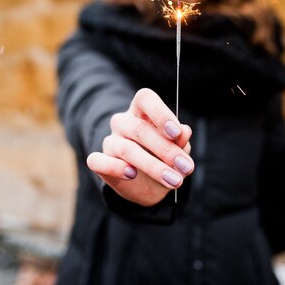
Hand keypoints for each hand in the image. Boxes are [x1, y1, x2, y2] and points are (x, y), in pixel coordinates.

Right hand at [86, 88, 193, 206]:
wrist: (148, 185)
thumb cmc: (164, 158)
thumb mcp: (178, 150)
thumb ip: (180, 140)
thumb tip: (185, 131)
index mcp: (142, 110)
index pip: (145, 98)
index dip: (160, 113)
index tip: (176, 132)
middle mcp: (123, 122)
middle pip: (139, 129)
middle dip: (166, 150)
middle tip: (186, 167)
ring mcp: (110, 141)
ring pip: (126, 149)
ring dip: (153, 166)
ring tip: (174, 180)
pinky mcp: (99, 161)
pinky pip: (97, 161)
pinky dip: (115, 168)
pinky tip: (132, 174)